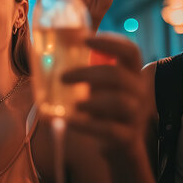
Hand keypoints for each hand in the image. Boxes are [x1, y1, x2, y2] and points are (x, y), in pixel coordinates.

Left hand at [63, 33, 151, 153]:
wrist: (117, 143)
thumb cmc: (101, 105)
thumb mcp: (97, 84)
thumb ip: (82, 69)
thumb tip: (44, 52)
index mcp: (131, 73)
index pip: (130, 51)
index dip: (110, 42)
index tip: (85, 39)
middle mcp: (138, 91)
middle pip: (118, 75)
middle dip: (87, 74)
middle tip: (62, 77)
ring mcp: (136, 114)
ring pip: (120, 102)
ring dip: (93, 100)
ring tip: (73, 104)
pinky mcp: (128, 137)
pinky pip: (110, 129)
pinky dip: (87, 125)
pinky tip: (69, 122)